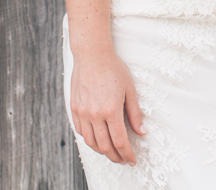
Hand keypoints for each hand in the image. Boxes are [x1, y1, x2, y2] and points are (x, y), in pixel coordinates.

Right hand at [70, 47, 146, 165]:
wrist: (92, 55)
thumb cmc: (113, 69)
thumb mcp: (130, 90)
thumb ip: (135, 113)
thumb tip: (141, 132)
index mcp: (111, 110)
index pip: (120, 141)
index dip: (127, 154)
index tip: (132, 160)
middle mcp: (95, 114)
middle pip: (105, 146)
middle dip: (115, 157)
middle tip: (123, 160)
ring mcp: (82, 112)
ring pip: (91, 142)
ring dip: (102, 151)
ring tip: (111, 152)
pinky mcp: (74, 108)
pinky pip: (81, 131)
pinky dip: (90, 140)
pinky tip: (98, 139)